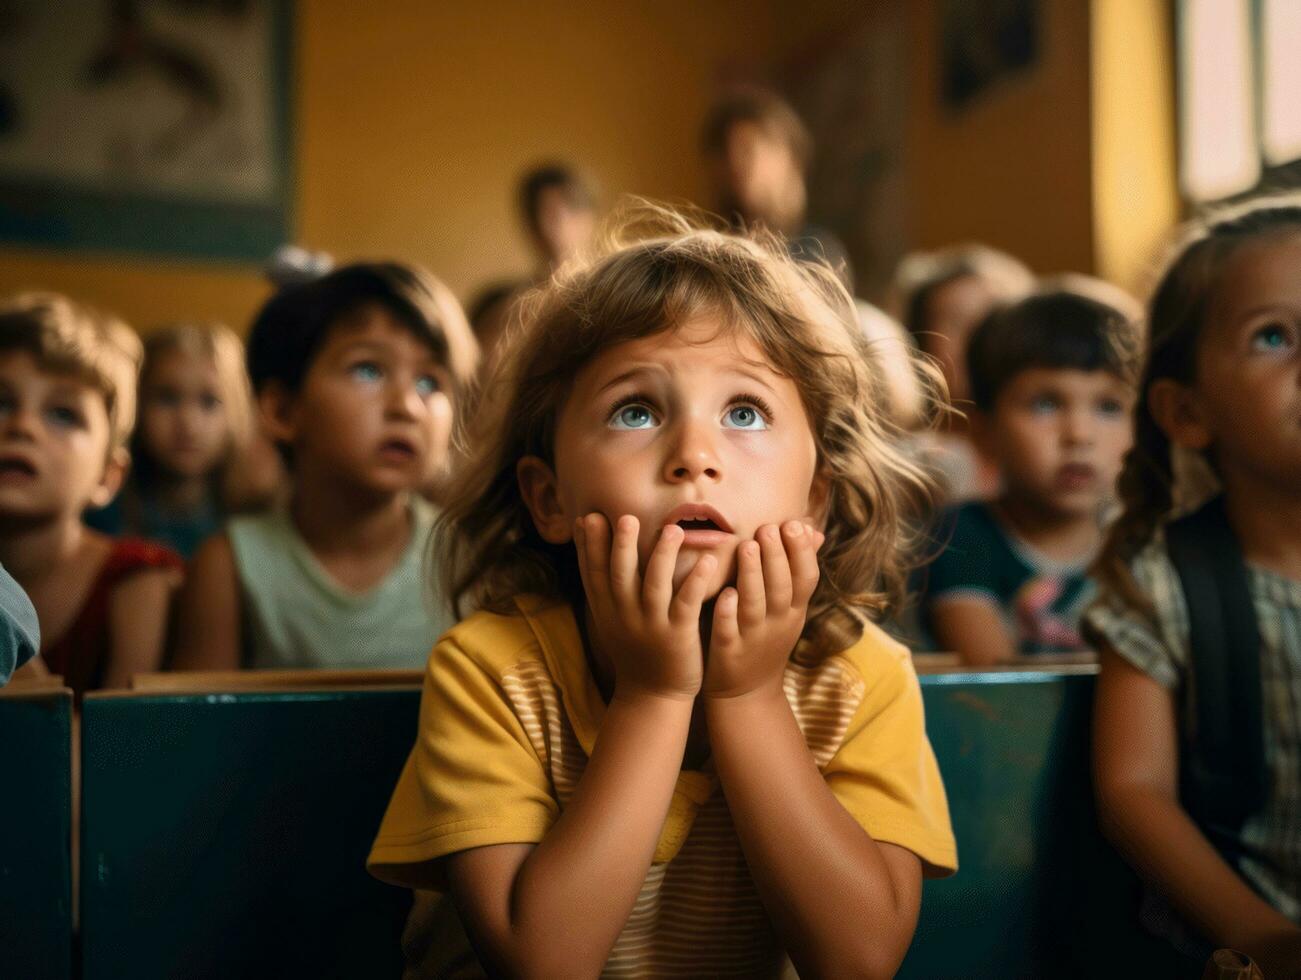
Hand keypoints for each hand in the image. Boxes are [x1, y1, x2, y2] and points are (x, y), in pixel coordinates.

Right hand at [574, 513, 715, 701]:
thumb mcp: (610, 619)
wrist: (653, 696)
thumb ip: (602, 586)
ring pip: (655, 587)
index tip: (589, 518)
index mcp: (608, 611)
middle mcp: (626, 616)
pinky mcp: (679, 637)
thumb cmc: (635, 648)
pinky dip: (695, 582)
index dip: (590, 547)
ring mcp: (652, 627)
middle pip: (621, 577)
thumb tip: (587, 544)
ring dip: (663, 557)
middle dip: (622, 547)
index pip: (594, 574)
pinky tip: (708, 561)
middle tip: (626, 517)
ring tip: (673, 530)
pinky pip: (687, 605)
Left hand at [703, 520, 823, 700]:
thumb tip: (812, 528)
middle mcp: (778, 623)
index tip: (794, 523)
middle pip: (782, 587)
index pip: (806, 578)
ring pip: (755, 604)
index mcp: (793, 610)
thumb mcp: (790, 608)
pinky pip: (729, 630)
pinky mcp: (729, 652)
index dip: (802, 552)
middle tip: (768, 528)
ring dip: (752, 575)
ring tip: (746, 546)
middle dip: (777, 556)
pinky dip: (729, 613)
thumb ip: (796, 569)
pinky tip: (726, 593)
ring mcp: (754, 638)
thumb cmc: (767, 638)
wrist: (747, 694)